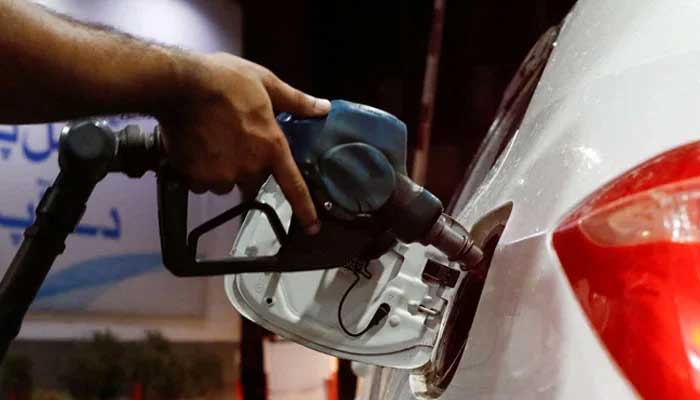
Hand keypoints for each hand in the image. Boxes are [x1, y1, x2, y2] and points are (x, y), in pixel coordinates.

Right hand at [156, 53, 329, 234]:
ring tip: (210, 139)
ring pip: (224, 181)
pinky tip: (194, 147)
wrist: (181, 84)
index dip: (305, 210)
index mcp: (271, 147)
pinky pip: (200, 183)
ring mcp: (222, 175)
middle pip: (251, 179)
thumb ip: (296, 101)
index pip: (293, 186)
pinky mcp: (197, 177)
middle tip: (232, 137)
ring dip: (220, 168)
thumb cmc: (225, 79)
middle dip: (244, 164)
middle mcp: (249, 167)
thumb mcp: (267, 83)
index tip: (312, 228)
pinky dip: (198, 171)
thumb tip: (323, 107)